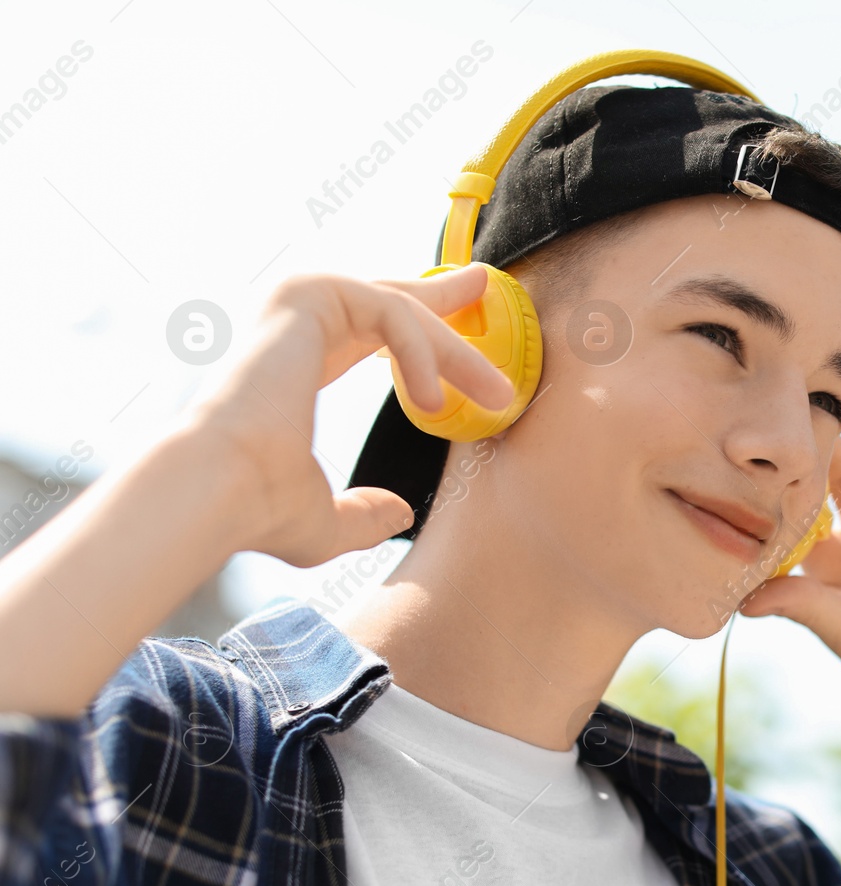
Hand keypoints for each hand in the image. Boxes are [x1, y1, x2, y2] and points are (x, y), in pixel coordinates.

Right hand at [187, 265, 514, 566]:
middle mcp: (294, 324)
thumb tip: (400, 513)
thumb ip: (363, 514)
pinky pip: (391, 312)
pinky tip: (434, 399)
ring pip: (402, 310)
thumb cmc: (258, 508)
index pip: (368, 327)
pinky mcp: (306, 294)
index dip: (422, 323)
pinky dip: (423, 352)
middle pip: (389, 299)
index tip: (466, 307)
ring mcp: (296, 302)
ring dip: (457, 351)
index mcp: (297, 362)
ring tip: (495, 394)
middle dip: (445, 298)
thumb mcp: (326, 520)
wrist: (222, 489)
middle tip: (489, 288)